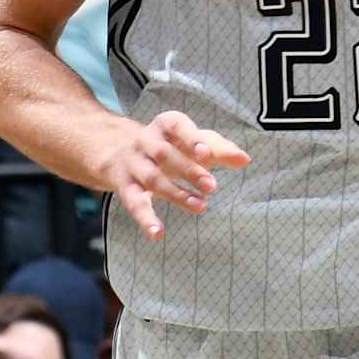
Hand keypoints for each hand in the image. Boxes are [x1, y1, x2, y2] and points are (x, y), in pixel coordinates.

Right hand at [98, 109, 249, 241]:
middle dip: (188, 170)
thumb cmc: (168, 145)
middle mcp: (145, 142)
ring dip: (176, 194)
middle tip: (212, 186)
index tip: (206, 154)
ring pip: (152, 179)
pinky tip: (157, 234)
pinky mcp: (125, 187)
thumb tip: (245, 159)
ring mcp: (133, 165)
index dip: (191, 138)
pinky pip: (134, 203)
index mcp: (164, 126)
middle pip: (165, 154)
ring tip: (200, 206)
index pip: (176, 125)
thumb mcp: (191, 141)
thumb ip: (219, 149)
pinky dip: (145, 219)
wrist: (113, 148)